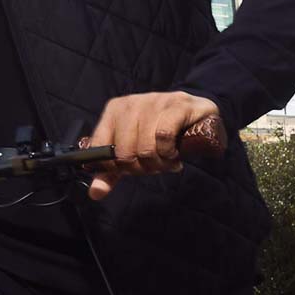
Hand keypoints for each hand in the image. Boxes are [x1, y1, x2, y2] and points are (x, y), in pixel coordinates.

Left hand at [83, 91, 222, 201]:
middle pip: (124, 151)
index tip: (131, 171)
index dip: (116, 167)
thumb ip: (112, 172)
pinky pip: (164, 136)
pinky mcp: (177, 104)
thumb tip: (96, 193)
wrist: (198, 113)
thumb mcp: (133, 151)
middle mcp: (131, 103)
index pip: (100, 147)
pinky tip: (173, 153)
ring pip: (145, 146)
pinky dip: (168, 151)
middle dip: (141, 168)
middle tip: (154, 167)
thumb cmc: (161, 134)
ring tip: (166, 161)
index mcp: (114, 110)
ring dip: (158, 163)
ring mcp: (154, 101)